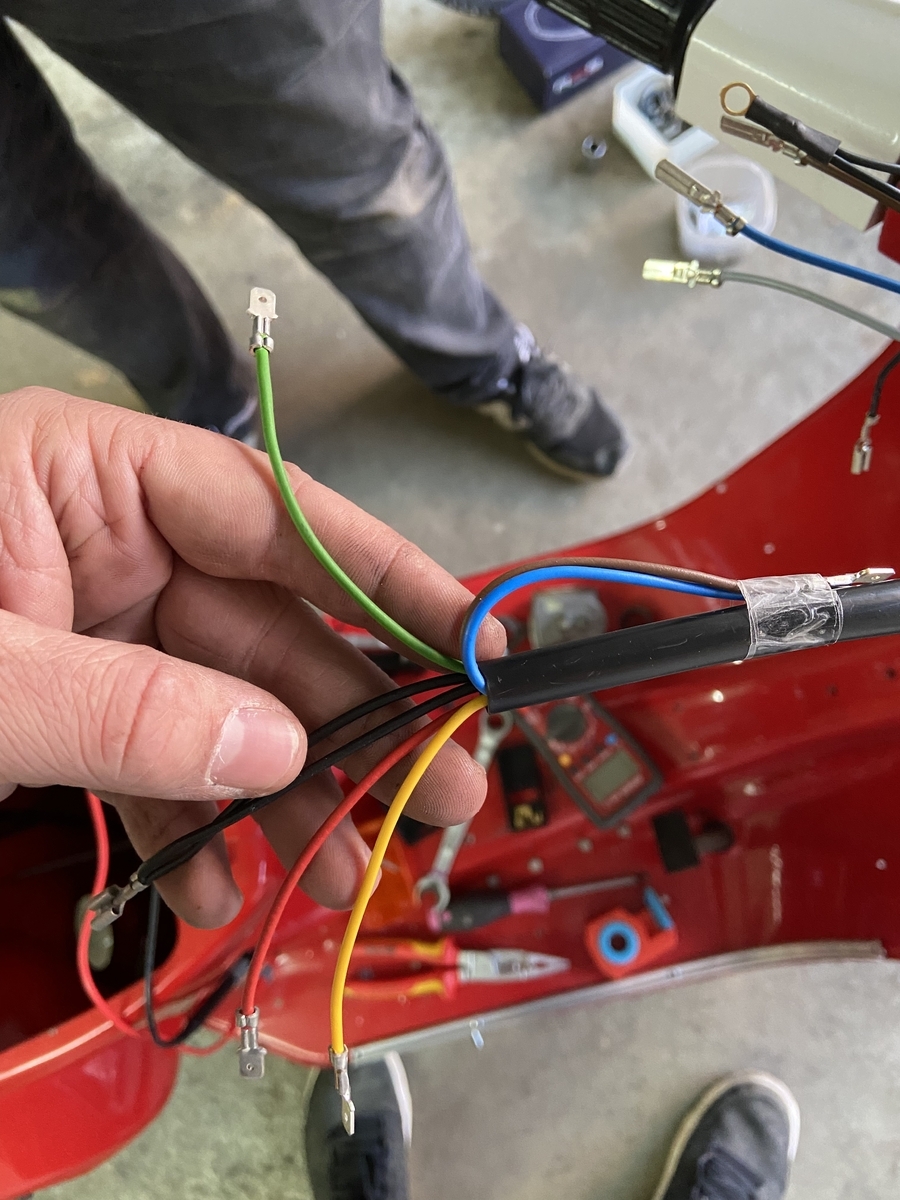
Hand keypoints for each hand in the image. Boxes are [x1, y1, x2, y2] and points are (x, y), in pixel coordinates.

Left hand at [0, 387, 503, 926]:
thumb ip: (126, 707)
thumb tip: (274, 747)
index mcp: (89, 474)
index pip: (274, 512)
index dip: (385, 577)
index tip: (469, 640)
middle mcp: (106, 539)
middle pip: (269, 627)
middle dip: (354, 720)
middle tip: (445, 794)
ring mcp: (92, 627)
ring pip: (225, 706)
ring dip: (286, 796)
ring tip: (345, 872)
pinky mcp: (69, 702)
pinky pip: (157, 757)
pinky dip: (192, 825)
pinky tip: (225, 885)